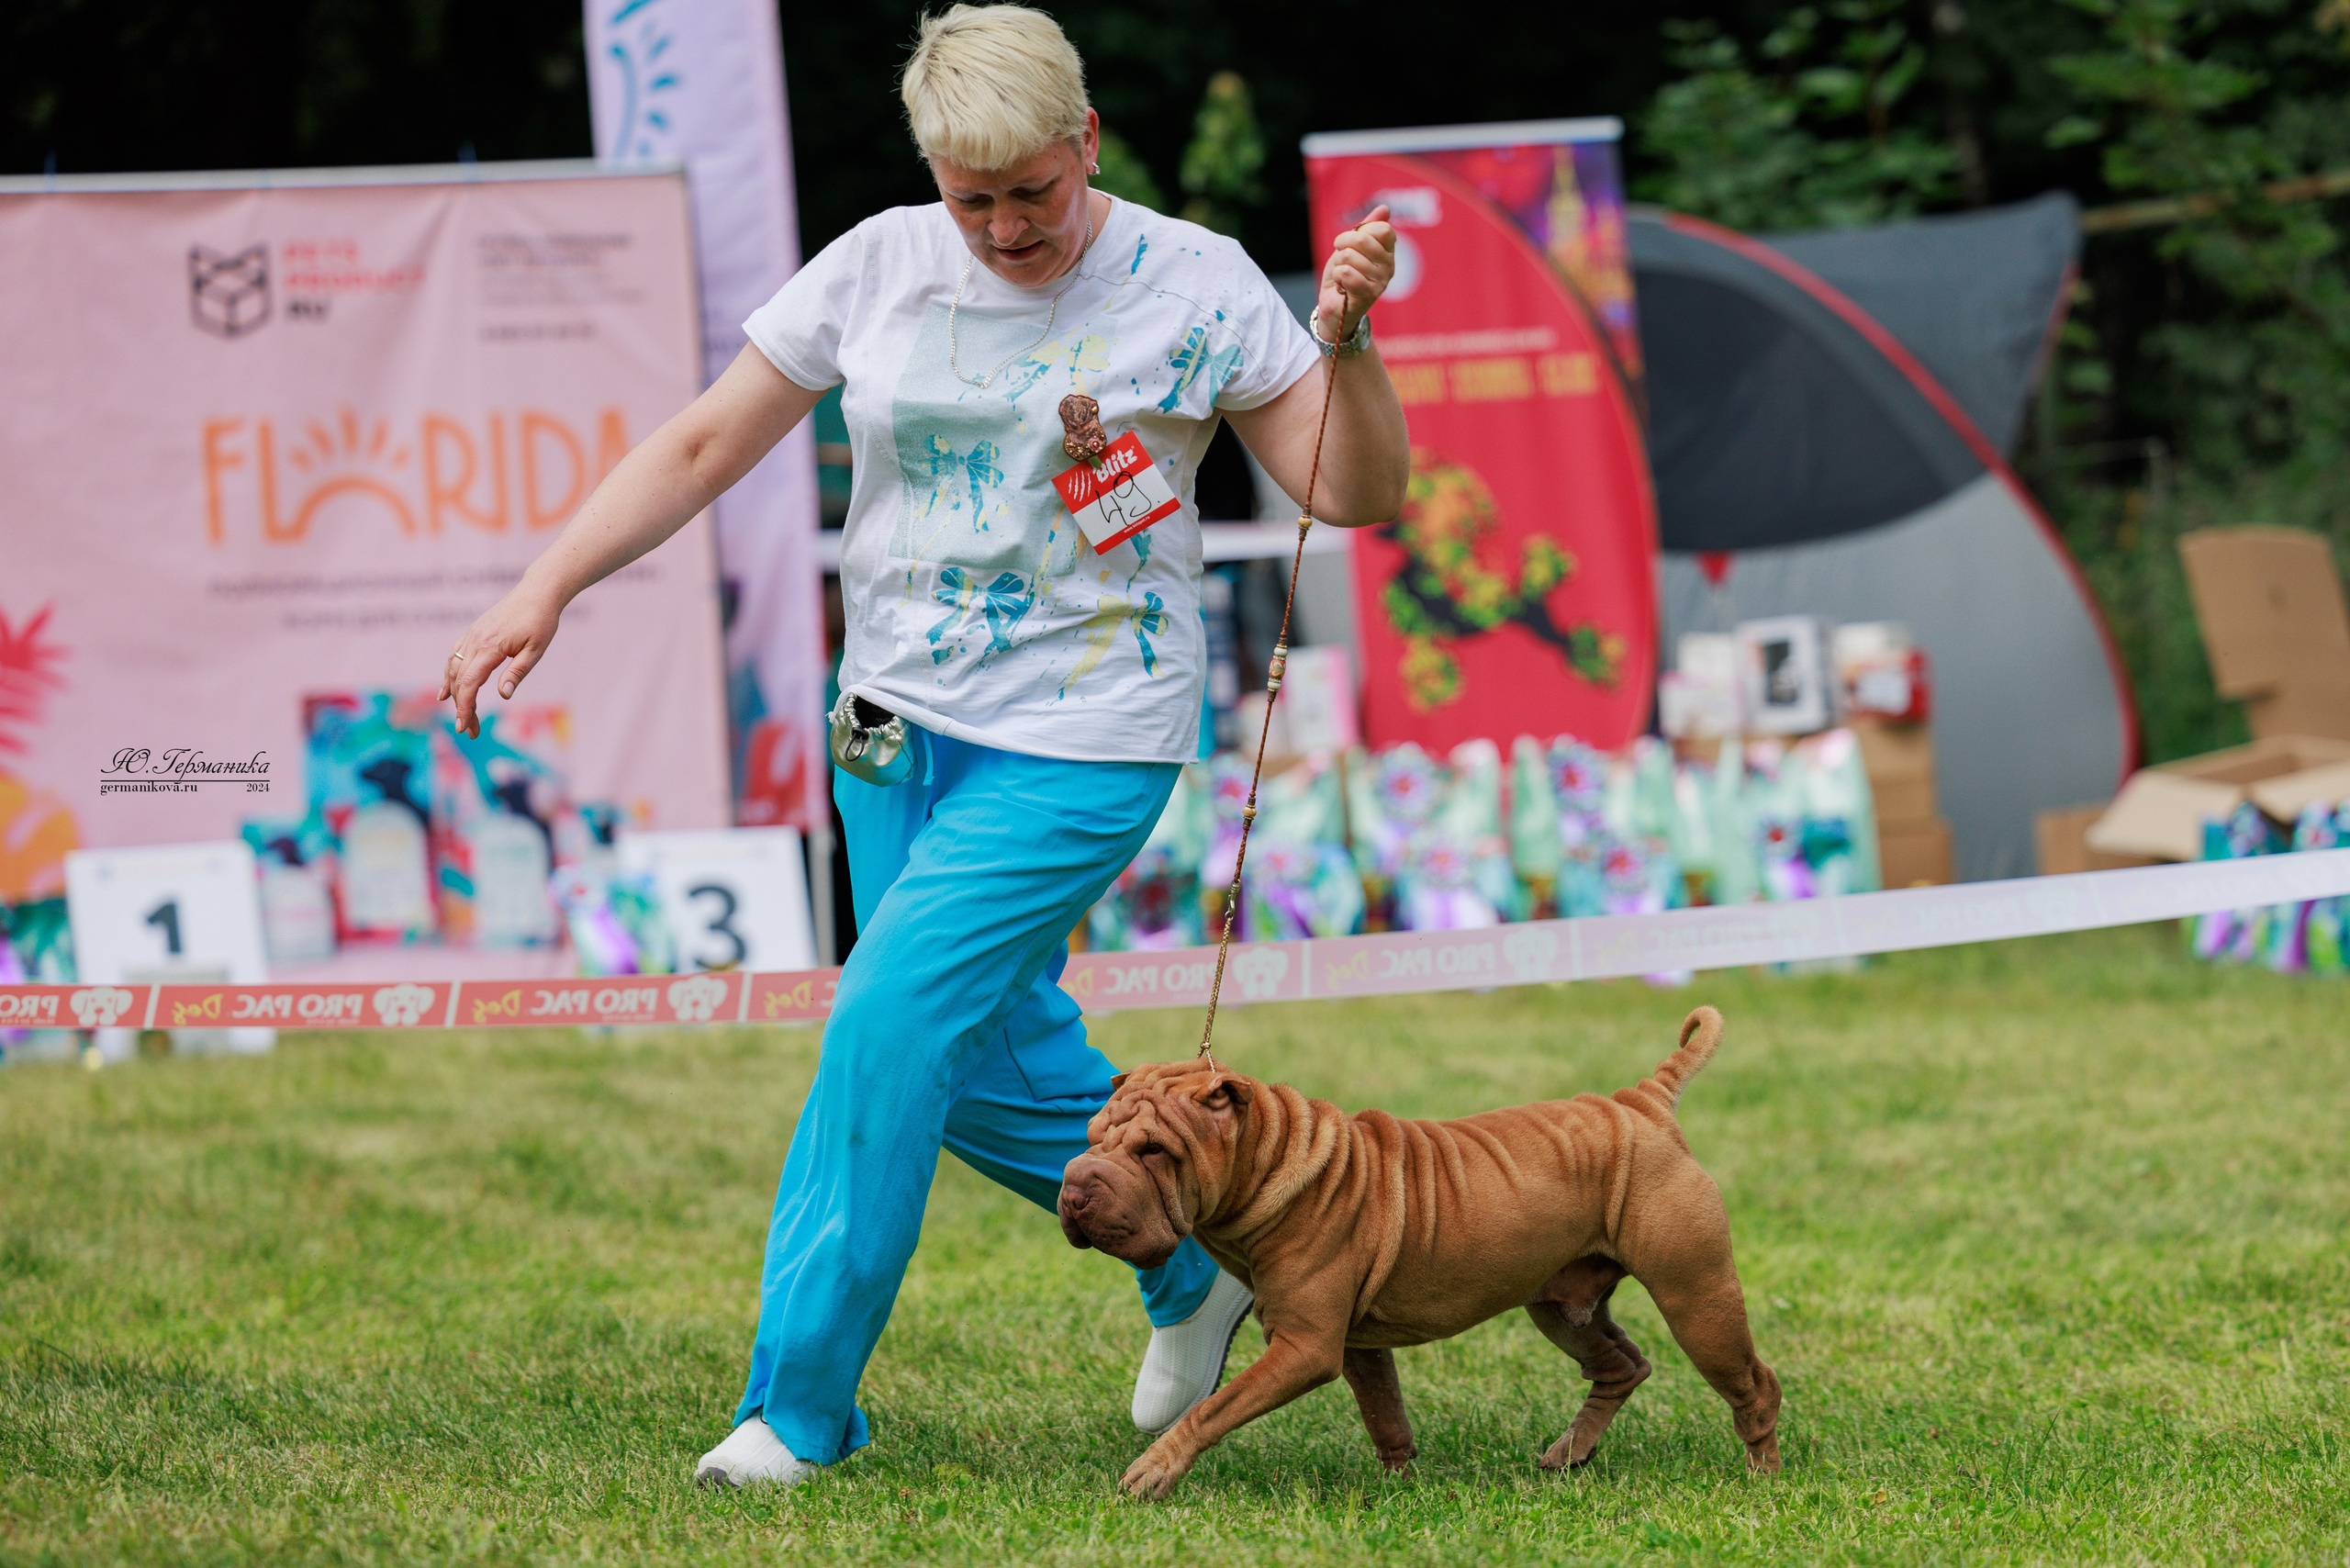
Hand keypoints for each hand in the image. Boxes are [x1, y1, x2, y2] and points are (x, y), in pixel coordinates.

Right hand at [439, 582, 562, 737]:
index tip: (463, 727)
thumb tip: (503, 695)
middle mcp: (475, 641)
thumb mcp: (536, 650)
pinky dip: (448, 675)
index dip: (465, 707)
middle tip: (471, 731)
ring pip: (453, 669)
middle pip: (460, 681)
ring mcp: (471, 636)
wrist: (536, 592)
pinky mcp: (472, 633)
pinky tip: (446, 691)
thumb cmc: (541, 621)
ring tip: (463, 716)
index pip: (470, 683)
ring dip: (455, 695)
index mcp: (490, 647)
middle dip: (462, 708)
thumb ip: (518, 672)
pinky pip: (454, 656)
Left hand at [1317, 203, 1395, 342]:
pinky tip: (1342, 286)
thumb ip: (1367, 228)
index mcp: (1388, 252)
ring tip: (1343, 276)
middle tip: (1341, 258)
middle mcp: (1389, 266)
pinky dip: (1338, 277)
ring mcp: (1381, 281)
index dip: (1359, 231)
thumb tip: (1384, 209)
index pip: (1382, 229)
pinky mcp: (1369, 295)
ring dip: (1338, 265)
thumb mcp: (1352, 246)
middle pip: (1362, 239)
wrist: (1334, 304)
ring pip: (1349, 256)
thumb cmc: (1344, 274)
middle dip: (1342, 245)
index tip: (1349, 242)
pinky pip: (1347, 273)